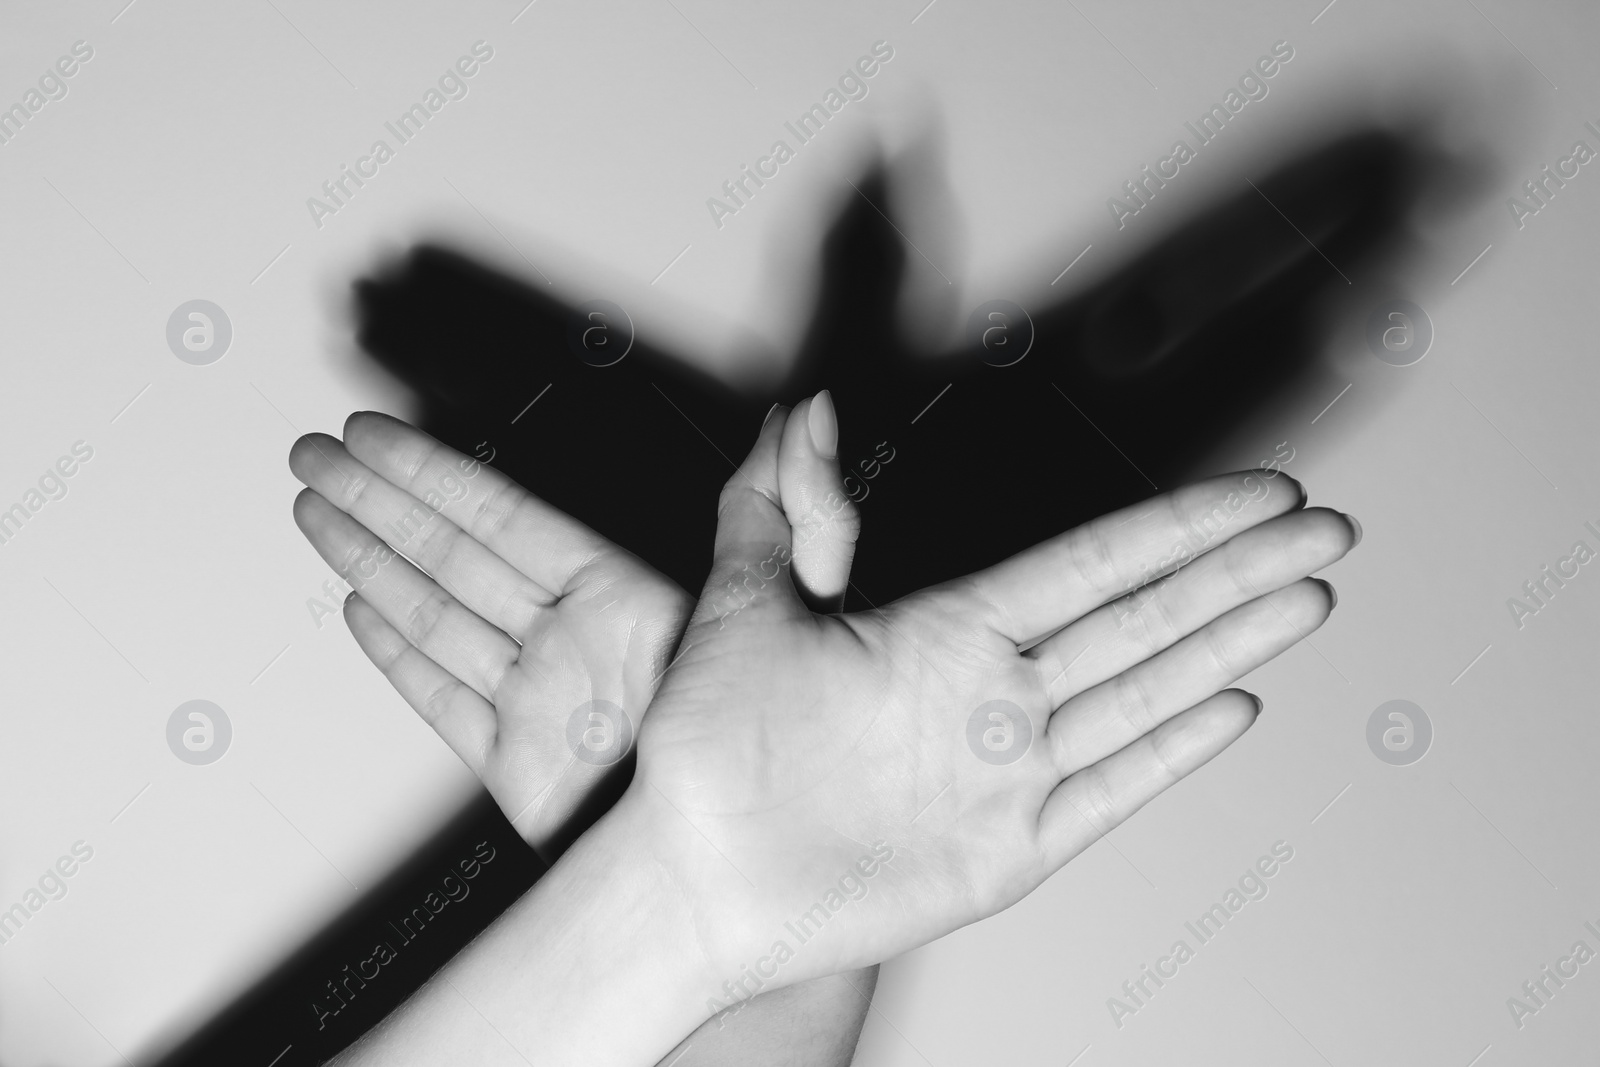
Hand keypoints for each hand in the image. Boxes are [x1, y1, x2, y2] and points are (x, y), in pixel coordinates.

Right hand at [287, 398, 856, 855]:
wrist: (748, 868)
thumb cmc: (789, 737)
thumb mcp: (804, 608)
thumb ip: (798, 510)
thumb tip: (805, 417)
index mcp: (625, 597)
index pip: (503, 521)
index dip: (432, 476)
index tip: (376, 440)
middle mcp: (575, 642)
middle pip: (452, 558)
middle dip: (378, 504)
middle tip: (310, 457)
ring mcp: (543, 703)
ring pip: (435, 618)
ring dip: (369, 565)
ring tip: (313, 516)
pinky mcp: (522, 768)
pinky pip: (445, 701)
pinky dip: (399, 660)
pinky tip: (361, 611)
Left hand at [611, 411, 1357, 1002]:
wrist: (693, 868)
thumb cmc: (712, 741)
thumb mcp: (744, 601)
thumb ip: (783, 504)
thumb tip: (795, 407)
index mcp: (948, 630)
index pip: (1092, 563)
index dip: (1180, 526)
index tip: (1259, 492)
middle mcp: (995, 694)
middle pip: (1145, 619)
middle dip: (1238, 572)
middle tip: (1329, 530)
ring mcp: (1010, 774)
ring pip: (1144, 694)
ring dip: (1231, 646)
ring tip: (1311, 598)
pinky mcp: (1007, 852)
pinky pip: (1105, 794)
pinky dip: (1169, 754)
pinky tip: (1235, 707)